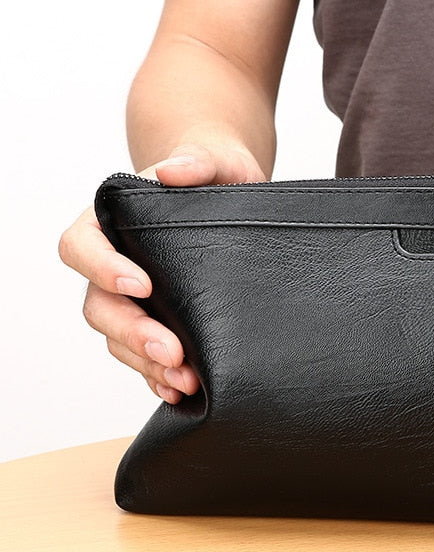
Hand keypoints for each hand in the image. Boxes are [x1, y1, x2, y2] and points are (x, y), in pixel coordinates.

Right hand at [59, 143, 266, 402]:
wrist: (233, 194)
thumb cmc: (216, 174)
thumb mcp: (214, 162)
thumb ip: (194, 163)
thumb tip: (170, 173)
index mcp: (111, 222)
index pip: (83, 246)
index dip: (103, 269)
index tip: (142, 284)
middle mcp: (113, 264)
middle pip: (100, 306)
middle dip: (133, 332)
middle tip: (172, 351)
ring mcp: (133, 299)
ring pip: (119, 339)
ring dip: (147, 364)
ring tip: (185, 379)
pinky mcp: (158, 321)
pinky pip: (144, 357)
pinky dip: (158, 376)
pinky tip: (180, 390)